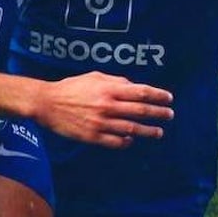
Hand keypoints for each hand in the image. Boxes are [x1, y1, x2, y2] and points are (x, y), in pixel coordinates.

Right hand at [35, 71, 172, 147]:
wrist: (48, 103)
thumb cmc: (72, 87)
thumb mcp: (94, 76)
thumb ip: (115, 80)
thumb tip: (133, 86)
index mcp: (108, 89)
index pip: (140, 91)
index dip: (157, 95)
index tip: (169, 98)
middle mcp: (107, 106)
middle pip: (140, 111)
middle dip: (158, 113)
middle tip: (170, 115)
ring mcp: (100, 123)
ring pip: (131, 129)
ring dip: (148, 131)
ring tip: (159, 132)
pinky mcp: (92, 137)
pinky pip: (115, 142)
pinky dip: (127, 142)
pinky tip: (133, 140)